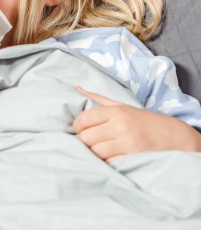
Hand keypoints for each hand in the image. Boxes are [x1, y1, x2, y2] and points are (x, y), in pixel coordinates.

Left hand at [74, 87, 200, 162]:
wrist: (173, 135)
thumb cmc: (142, 120)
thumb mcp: (121, 106)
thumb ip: (98, 98)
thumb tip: (77, 88)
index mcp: (115, 111)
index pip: (83, 119)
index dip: (77, 127)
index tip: (81, 130)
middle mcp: (120, 126)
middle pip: (86, 137)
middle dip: (84, 142)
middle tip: (88, 142)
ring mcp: (128, 143)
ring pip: (96, 152)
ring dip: (93, 153)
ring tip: (98, 150)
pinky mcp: (134, 158)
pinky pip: (110, 162)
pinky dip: (106, 162)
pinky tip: (109, 157)